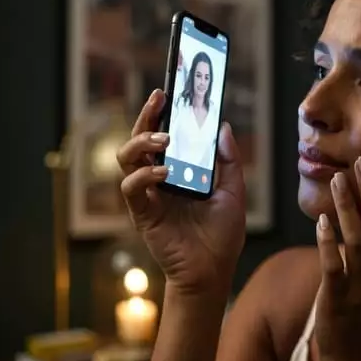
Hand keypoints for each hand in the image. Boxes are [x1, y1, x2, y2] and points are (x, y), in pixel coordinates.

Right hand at [116, 89, 246, 296]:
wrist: (214, 270)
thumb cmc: (223, 234)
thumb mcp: (233, 191)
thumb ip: (228, 161)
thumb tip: (223, 126)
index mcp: (179, 170)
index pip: (165, 135)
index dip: (162, 113)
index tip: (168, 91)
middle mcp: (160, 178)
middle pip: (141, 139)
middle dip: (147, 116)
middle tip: (159, 99)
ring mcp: (149, 194)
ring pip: (127, 157)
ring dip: (141, 141)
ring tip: (164, 138)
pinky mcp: (142, 212)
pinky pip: (131, 187)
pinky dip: (144, 175)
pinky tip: (163, 172)